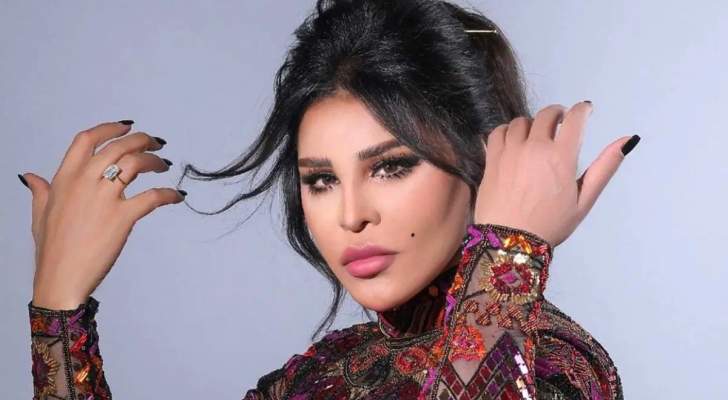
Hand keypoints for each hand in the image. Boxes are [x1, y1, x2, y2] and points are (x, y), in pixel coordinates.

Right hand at [21, 121, 185, 308]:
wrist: (61, 278)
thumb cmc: (52, 250)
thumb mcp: (40, 215)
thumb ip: (42, 191)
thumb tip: (31, 177)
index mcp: (65, 178)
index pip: (87, 140)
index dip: (109, 128)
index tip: (126, 126)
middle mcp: (85, 182)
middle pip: (118, 147)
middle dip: (141, 140)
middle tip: (156, 143)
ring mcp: (105, 198)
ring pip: (136, 164)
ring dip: (155, 161)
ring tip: (164, 165)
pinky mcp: (123, 217)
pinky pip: (152, 197)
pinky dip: (168, 194)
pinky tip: (177, 196)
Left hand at [474, 101, 638, 247]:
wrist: (509, 241)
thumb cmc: (550, 224)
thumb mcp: (584, 200)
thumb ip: (605, 167)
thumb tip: (627, 140)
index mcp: (561, 157)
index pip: (575, 118)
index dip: (583, 110)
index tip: (585, 111)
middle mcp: (534, 148)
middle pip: (547, 114)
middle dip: (558, 114)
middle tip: (561, 123)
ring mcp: (510, 152)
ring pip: (521, 122)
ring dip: (532, 124)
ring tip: (536, 136)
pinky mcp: (492, 159)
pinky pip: (498, 132)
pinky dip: (507, 131)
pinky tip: (514, 141)